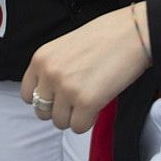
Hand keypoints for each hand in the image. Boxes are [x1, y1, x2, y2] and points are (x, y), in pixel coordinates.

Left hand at [21, 3, 152, 131]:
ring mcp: (66, 88)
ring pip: (60, 122)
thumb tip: (51, 93)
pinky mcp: (86, 101)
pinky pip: (79, 127)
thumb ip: (53, 68)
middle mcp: (49, 73)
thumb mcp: (65, 46)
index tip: (58, 97)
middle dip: (60, 109)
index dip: (46, 99)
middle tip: (77, 100)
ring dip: (75, 116)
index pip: (27, 95)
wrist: (132, 33)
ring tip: (90, 99)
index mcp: (41, 58)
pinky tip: (98, 104)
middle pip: (42, 112)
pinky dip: (89, 121)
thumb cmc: (106, 35)